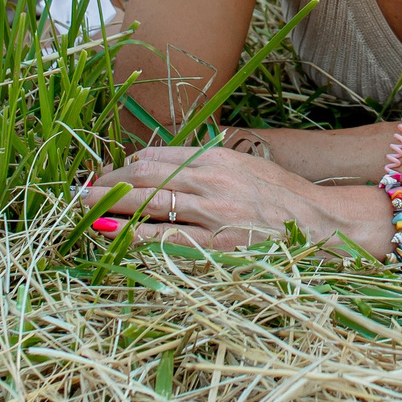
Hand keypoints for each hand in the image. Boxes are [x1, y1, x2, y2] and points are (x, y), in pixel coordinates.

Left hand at [82, 146, 378, 253]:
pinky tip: (111, 235)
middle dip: (107, 183)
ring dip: (110, 206)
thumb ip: (208, 167)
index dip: (124, 166)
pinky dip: (134, 236)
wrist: (322, 223)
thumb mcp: (246, 168)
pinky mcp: (217, 244)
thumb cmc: (283, 199)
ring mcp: (213, 213)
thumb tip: (166, 168)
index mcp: (217, 158)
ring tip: (82, 208)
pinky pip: (166, 239)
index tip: (104, 174)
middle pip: (144, 177)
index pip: (156, 157)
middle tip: (79, 189)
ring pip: (149, 204)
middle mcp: (211, 180)